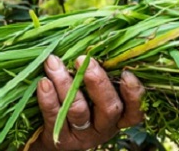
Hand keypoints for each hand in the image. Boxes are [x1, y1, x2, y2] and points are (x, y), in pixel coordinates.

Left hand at [29, 55, 143, 149]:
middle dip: (97, 82)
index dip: (134, 94)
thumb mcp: (89, 92)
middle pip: (109, 108)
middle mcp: (103, 127)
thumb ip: (94, 74)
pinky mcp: (59, 138)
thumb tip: (90, 39)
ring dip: (65, 84)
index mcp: (116, 116)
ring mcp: (82, 135)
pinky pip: (54, 117)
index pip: (134, 109)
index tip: (127, 73)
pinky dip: (48, 98)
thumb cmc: (73, 103)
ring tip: (53, 63)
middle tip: (83, 59)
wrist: (48, 139)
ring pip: (79, 110)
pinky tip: (43, 82)